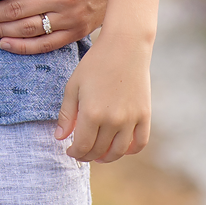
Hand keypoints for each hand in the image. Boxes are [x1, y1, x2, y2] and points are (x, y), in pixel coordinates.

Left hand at [55, 32, 150, 161]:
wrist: (125, 47)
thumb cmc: (95, 64)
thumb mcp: (73, 86)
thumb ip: (66, 114)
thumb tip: (60, 138)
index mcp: (91, 113)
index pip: (82, 146)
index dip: (74, 153)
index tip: (69, 150)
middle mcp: (112, 120)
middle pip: (98, 151)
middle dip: (86, 155)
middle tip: (81, 152)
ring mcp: (131, 119)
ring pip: (118, 151)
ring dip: (106, 157)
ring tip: (98, 154)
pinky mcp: (144, 115)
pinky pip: (139, 143)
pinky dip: (130, 150)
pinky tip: (119, 147)